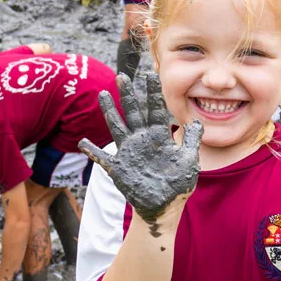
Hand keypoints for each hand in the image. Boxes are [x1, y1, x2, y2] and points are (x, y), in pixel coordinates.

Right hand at [80, 73, 203, 234]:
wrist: (165, 207)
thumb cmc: (178, 184)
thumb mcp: (189, 161)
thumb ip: (192, 140)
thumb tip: (197, 121)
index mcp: (159, 136)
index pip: (155, 109)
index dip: (152, 92)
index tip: (150, 73)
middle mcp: (142, 140)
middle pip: (133, 112)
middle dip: (128, 94)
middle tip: (122, 76)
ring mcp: (129, 152)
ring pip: (117, 126)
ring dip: (110, 111)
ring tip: (104, 94)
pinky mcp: (119, 167)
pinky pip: (102, 158)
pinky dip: (92, 151)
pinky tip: (83, 142)